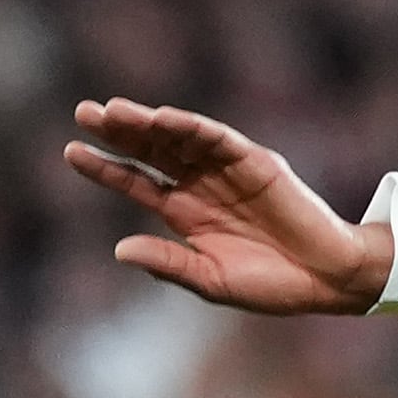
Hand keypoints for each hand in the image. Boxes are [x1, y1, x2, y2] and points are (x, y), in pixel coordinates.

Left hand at [64, 97, 391, 315]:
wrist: (326, 280)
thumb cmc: (272, 285)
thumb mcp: (211, 280)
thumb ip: (169, 263)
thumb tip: (118, 248)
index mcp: (185, 213)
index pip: (137, 181)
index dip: (105, 167)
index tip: (71, 151)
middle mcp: (201, 185)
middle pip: (152, 150)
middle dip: (119, 132)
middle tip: (83, 113)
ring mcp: (228, 171)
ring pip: (180, 138)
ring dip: (149, 122)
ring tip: (114, 111)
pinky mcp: (257, 163)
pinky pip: (220, 140)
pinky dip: (193, 127)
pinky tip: (165, 118)